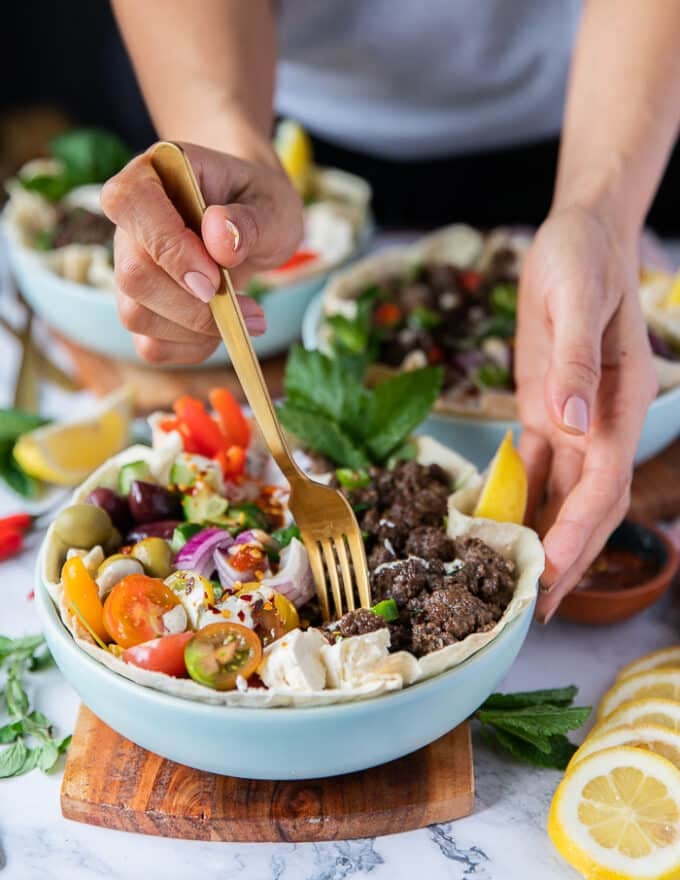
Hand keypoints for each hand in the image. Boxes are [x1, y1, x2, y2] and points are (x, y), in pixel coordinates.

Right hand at [101, 142, 302, 363]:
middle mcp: (129, 224)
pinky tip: (225, 329)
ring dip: (196, 329)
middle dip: (191, 303)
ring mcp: (129, 269)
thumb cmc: (259, 204)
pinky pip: (152, 345)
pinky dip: (193, 347)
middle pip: (132, 274)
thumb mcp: (273, 204)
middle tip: (246, 306)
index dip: (168, 246)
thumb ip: (250, 220)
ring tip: (248, 315)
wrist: (253, 221)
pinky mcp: (143, 308)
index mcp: (152, 175)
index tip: (215, 277)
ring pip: (137, 315)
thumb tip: (220, 237)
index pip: (129, 203)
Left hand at [515, 205, 656, 621]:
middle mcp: (597, 423)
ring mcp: (571, 421)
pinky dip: (520, 498)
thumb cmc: (583, 262)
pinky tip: (499, 527)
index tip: (556, 577)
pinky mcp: (543, 410)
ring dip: (543, 537)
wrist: (575, 239)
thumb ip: (578, 362)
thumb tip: (572, 420)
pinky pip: (534, 466)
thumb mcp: (577, 300)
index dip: (580, 534)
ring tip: (516, 584)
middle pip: (585, 504)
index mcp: (617, 404)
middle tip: (536, 611)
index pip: (602, 484)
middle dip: (564, 557)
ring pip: (559, 493)